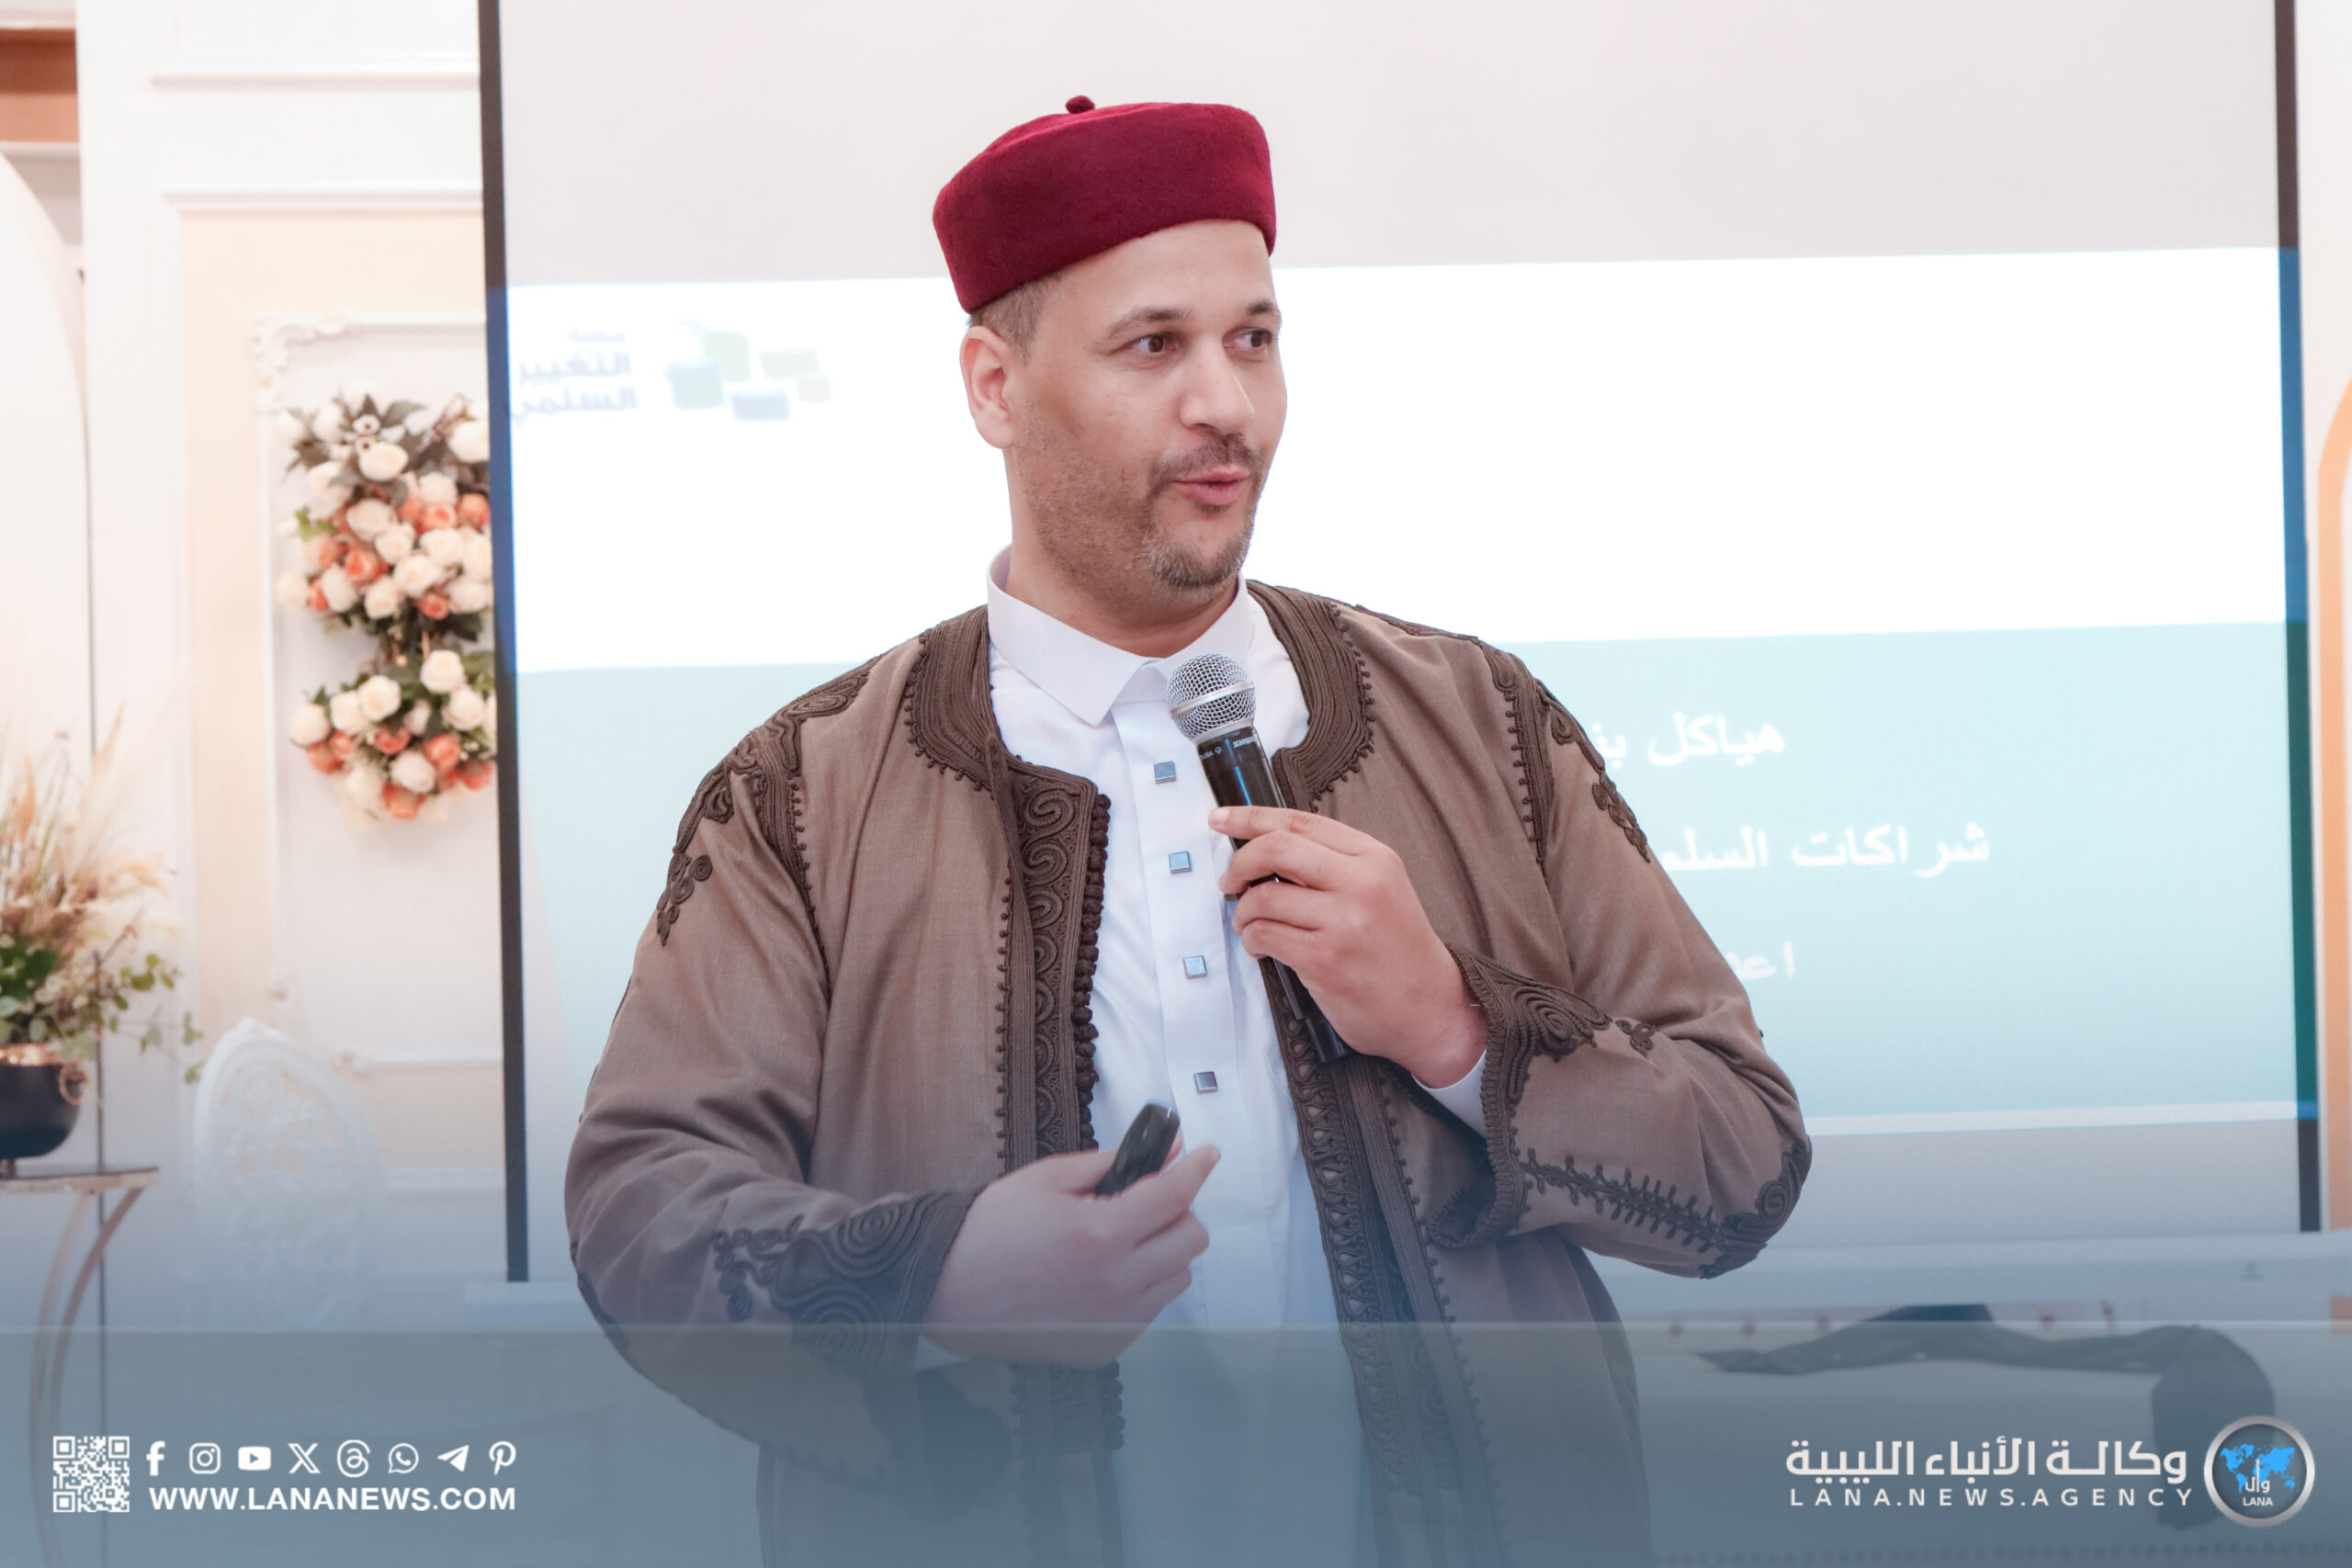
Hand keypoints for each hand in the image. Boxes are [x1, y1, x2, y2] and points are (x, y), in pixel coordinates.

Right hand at [923, 1140, 1217, 1366]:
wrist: (947, 1288)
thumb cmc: (989, 1231)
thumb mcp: (1047, 1178)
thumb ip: (1110, 1163)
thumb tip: (1162, 1153)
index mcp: (1101, 1234)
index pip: (1176, 1196)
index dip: (1197, 1168)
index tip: (1206, 1154)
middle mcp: (1115, 1283)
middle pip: (1191, 1239)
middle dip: (1177, 1211)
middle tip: (1148, 1199)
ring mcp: (1112, 1320)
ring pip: (1177, 1277)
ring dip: (1162, 1251)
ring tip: (1120, 1239)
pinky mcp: (1104, 1346)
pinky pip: (1149, 1310)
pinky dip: (1140, 1286)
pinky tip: (1103, 1273)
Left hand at [1213, 804, 1484, 1087]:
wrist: (1431, 1007)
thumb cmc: (1398, 950)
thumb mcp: (1381, 888)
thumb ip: (1332, 864)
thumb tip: (1265, 849)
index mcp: (1374, 857)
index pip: (1299, 821)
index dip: (1250, 817)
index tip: (1219, 819)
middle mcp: (1361, 882)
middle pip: (1275, 848)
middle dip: (1239, 863)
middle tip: (1229, 882)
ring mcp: (1343, 921)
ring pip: (1263, 897)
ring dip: (1243, 912)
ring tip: (1249, 924)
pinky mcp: (1324, 959)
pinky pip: (1264, 935)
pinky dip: (1251, 940)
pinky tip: (1261, 947)